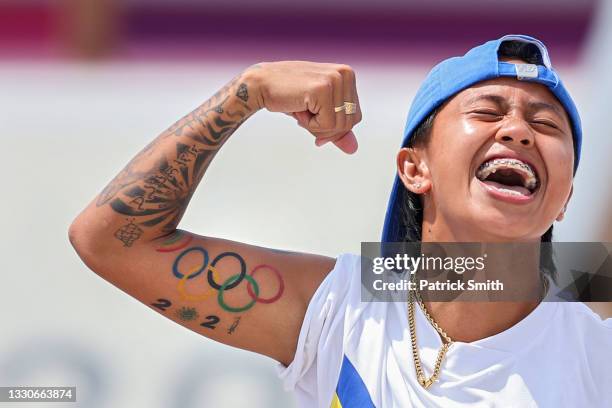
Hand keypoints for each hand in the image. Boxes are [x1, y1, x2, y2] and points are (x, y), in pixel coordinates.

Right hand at [244, 61, 361, 153]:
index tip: (313, 112)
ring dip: (315, 126)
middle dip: (325, 128)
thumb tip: (353, 149)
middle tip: (305, 111)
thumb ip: (336, 130)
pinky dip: (309, 124)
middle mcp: (345, 74)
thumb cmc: (289, 97)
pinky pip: (326, 125)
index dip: (333, 126)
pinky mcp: (322, 89)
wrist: (260, 85)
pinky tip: (298, 108)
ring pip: (339, 126)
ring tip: (301, 108)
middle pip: (349, 123)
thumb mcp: (318, 114)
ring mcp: (335, 80)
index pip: (355, 117)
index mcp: (348, 75)